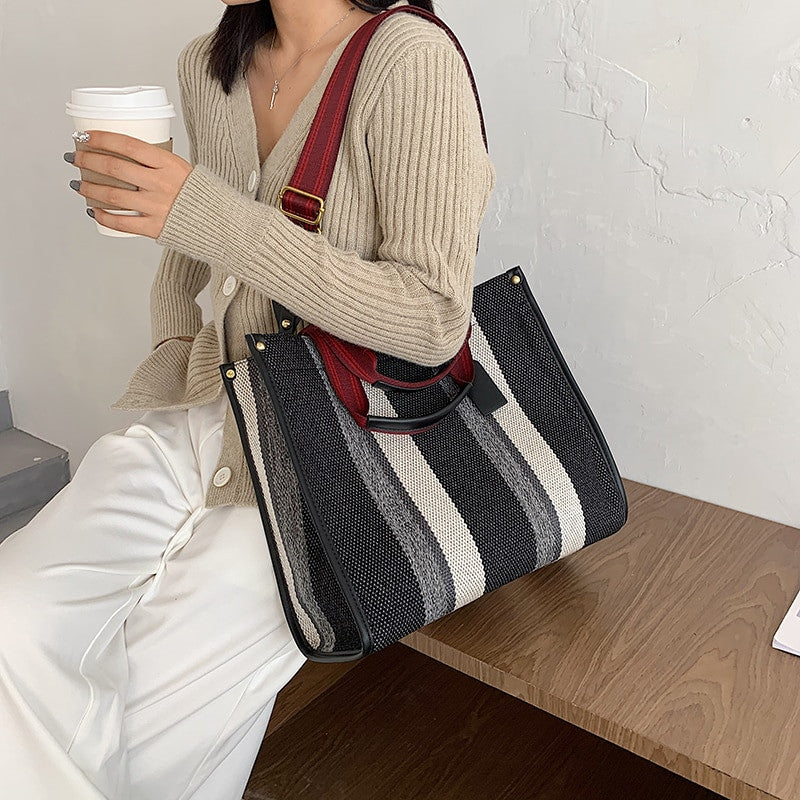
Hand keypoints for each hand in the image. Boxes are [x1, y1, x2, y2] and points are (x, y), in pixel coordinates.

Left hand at [65, 130, 192, 238]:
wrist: (222, 224)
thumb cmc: (203, 196)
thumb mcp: (184, 169)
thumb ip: (158, 165)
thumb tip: (129, 158)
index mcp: (169, 164)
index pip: (127, 145)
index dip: (101, 138)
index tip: (85, 136)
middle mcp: (161, 184)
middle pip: (114, 168)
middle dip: (87, 160)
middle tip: (75, 158)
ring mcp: (157, 207)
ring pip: (112, 195)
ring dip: (90, 188)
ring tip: (79, 184)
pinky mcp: (156, 228)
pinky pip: (122, 223)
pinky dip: (104, 217)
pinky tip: (94, 211)